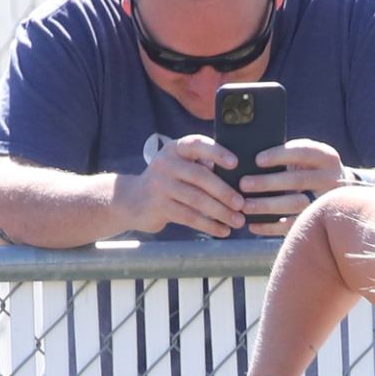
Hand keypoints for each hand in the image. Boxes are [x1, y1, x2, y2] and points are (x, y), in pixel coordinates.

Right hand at [114, 133, 249, 237]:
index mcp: (175, 148)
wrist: (132, 200)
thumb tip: (236, 177)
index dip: (217, 152)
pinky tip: (222, 230)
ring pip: (196, 200)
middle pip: (201, 177)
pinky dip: (208, 225)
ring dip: (220, 212)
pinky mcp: (158, 207)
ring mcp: (160, 185)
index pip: (198, 145)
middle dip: (224, 192)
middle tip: (242, 204)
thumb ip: (202, 166)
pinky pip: (189, 217)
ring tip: (237, 221)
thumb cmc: (168, 181)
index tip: (235, 163)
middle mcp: (166, 163)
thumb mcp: (180, 166)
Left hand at [233, 138, 347, 233]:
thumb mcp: (306, 160)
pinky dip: (270, 226)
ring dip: (267, 206)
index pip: (303, 151)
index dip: (280, 155)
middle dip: (268, 182)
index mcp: (327, 157)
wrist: (338, 198)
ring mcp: (326, 203)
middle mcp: (331, 179)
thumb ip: (288, 156)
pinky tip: (252, 224)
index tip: (257, 160)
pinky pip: (292, 226)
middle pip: (297, 180)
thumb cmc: (309, 172)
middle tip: (243, 184)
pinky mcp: (318, 223)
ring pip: (295, 204)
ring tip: (245, 206)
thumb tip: (251, 159)